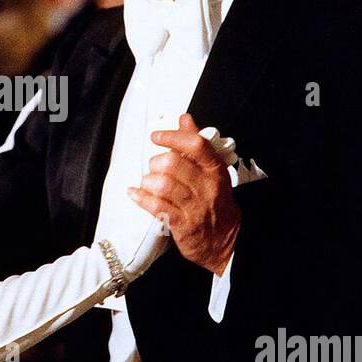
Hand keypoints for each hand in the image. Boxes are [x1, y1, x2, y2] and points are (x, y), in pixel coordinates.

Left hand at [128, 114, 240, 275]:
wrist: (225, 242)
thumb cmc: (214, 202)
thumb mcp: (212, 172)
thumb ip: (196, 145)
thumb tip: (185, 119)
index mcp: (215, 170)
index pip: (196, 145)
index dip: (173, 137)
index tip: (156, 136)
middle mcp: (207, 187)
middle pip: (174, 163)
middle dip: (156, 163)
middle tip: (154, 169)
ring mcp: (195, 207)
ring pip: (163, 185)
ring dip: (148, 181)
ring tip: (148, 183)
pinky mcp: (183, 225)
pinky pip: (156, 207)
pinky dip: (141, 198)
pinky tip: (135, 193)